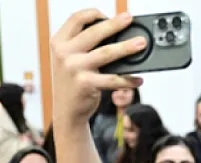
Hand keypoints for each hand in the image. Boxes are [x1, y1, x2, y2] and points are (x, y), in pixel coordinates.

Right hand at [50, 9, 143, 124]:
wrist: (66, 110)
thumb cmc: (73, 81)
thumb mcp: (69, 58)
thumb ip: (82, 44)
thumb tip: (113, 32)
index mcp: (59, 42)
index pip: (76, 19)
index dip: (94, 13)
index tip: (108, 15)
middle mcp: (64, 53)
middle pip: (94, 32)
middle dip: (115, 24)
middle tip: (129, 19)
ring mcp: (74, 68)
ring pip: (106, 53)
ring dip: (126, 47)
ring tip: (141, 43)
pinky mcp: (86, 84)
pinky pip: (113, 79)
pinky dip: (128, 79)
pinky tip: (138, 79)